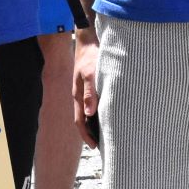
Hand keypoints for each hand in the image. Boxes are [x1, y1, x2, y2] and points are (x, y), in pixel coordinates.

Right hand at [73, 30, 100, 145]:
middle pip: (84, 120)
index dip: (87, 135)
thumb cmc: (91, 56)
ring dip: (96, 124)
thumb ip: (90, 92)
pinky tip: (109, 113)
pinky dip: (100, 112)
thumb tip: (90, 113)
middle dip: (92, 133)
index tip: (96, 147)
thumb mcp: (91, 74)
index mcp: (78, 96)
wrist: (89, 41)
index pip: (80, 122)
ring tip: (108, 133)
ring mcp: (85, 91)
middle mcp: (80, 96)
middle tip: (104, 145)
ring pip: (90, 113)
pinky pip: (95, 103)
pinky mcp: (92, 85)